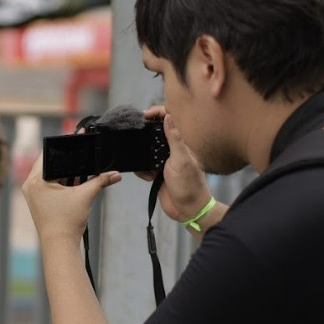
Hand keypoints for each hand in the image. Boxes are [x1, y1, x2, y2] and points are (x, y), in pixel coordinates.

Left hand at [22, 153, 120, 242]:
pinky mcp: (39, 202)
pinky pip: (51, 185)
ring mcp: (34, 194)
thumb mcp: (85, 196)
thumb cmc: (66, 222)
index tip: (76, 138)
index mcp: (36, 180)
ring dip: (66, 172)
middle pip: (51, 164)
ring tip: (81, 169)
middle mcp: (31, 185)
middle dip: (68, 159)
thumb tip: (116, 175)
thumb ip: (101, 181)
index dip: (65, 145)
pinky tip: (76, 182)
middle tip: (82, 151)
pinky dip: (63, 182)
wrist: (60, 247)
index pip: (49, 153)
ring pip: (52, 175)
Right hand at [138, 107, 210, 222]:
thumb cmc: (189, 185)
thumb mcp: (181, 159)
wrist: (188, 210)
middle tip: (134, 132)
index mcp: (180, 143)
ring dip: (142, 153)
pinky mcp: (158, 174)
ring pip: (148, 150)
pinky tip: (145, 176)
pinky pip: (144, 166)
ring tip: (138, 156)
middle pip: (155, 133)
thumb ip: (175, 138)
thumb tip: (168, 116)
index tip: (145, 115)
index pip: (169, 120)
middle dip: (145, 132)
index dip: (157, 113)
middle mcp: (172, 150)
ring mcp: (164, 162)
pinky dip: (141, 170)